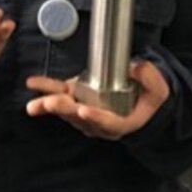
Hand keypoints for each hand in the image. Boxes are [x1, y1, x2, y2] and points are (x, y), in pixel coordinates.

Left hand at [25, 61, 170, 140]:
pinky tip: (33, 85)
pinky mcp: (77, 101)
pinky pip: (60, 97)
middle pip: (80, 119)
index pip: (109, 123)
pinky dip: (46, 91)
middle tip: (53, 104)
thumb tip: (136, 67)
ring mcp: (86, 113)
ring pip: (66, 112)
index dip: (96, 118)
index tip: (84, 110)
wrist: (142, 103)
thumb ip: (150, 78)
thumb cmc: (150, 98)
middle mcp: (100, 123)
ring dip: (49, 106)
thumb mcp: (159, 89)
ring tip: (35, 103)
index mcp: (123, 122)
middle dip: (65, 111)